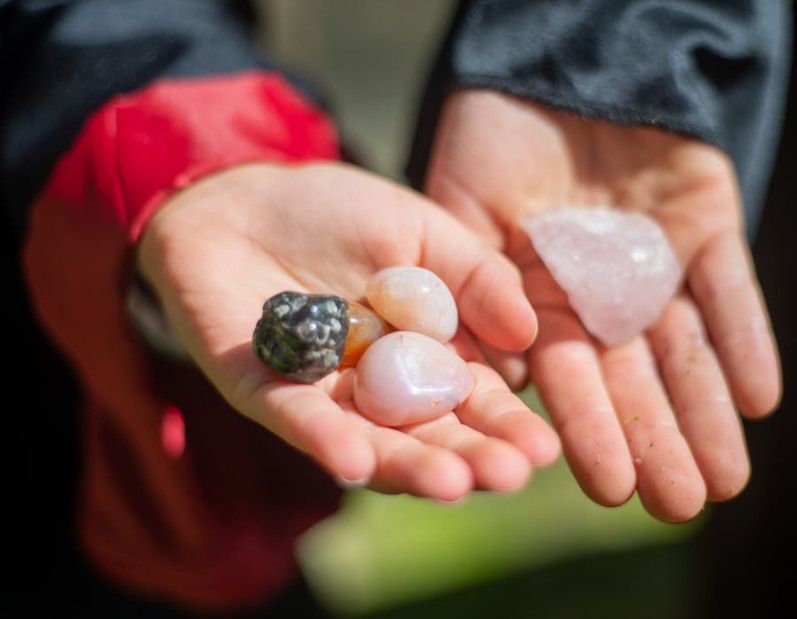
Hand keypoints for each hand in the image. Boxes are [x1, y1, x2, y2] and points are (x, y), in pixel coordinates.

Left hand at [135, 161, 559, 501]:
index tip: (542, 450)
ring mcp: (321, 395)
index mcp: (424, 356)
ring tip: (450, 484)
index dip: (506, 427)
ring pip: (368, 441)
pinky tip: (352, 460)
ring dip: (406, 465)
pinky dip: (322, 438)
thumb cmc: (338, 211)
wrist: (244, 194)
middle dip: (468, 458)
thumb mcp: (422, 230)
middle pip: (427, 433)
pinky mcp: (260, 390)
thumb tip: (528, 333)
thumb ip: (477, 276)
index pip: (473, 401)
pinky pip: (293, 418)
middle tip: (507, 476)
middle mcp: (378, 389)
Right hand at [423, 90, 781, 521]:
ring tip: (724, 479)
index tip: (609, 489)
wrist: (556, 62)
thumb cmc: (492, 133)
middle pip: (632, 378)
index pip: (565, 378)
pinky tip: (758, 397)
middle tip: (677, 505)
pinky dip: (744, 337)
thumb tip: (499, 377)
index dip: (587, 431)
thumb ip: (473, 285)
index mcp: (536, 299)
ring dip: (705, 411)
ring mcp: (653, 265)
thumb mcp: (463, 208)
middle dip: (655, 440)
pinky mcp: (705, 226)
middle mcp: (598, 295)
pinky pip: (729, 288)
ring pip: (685, 349)